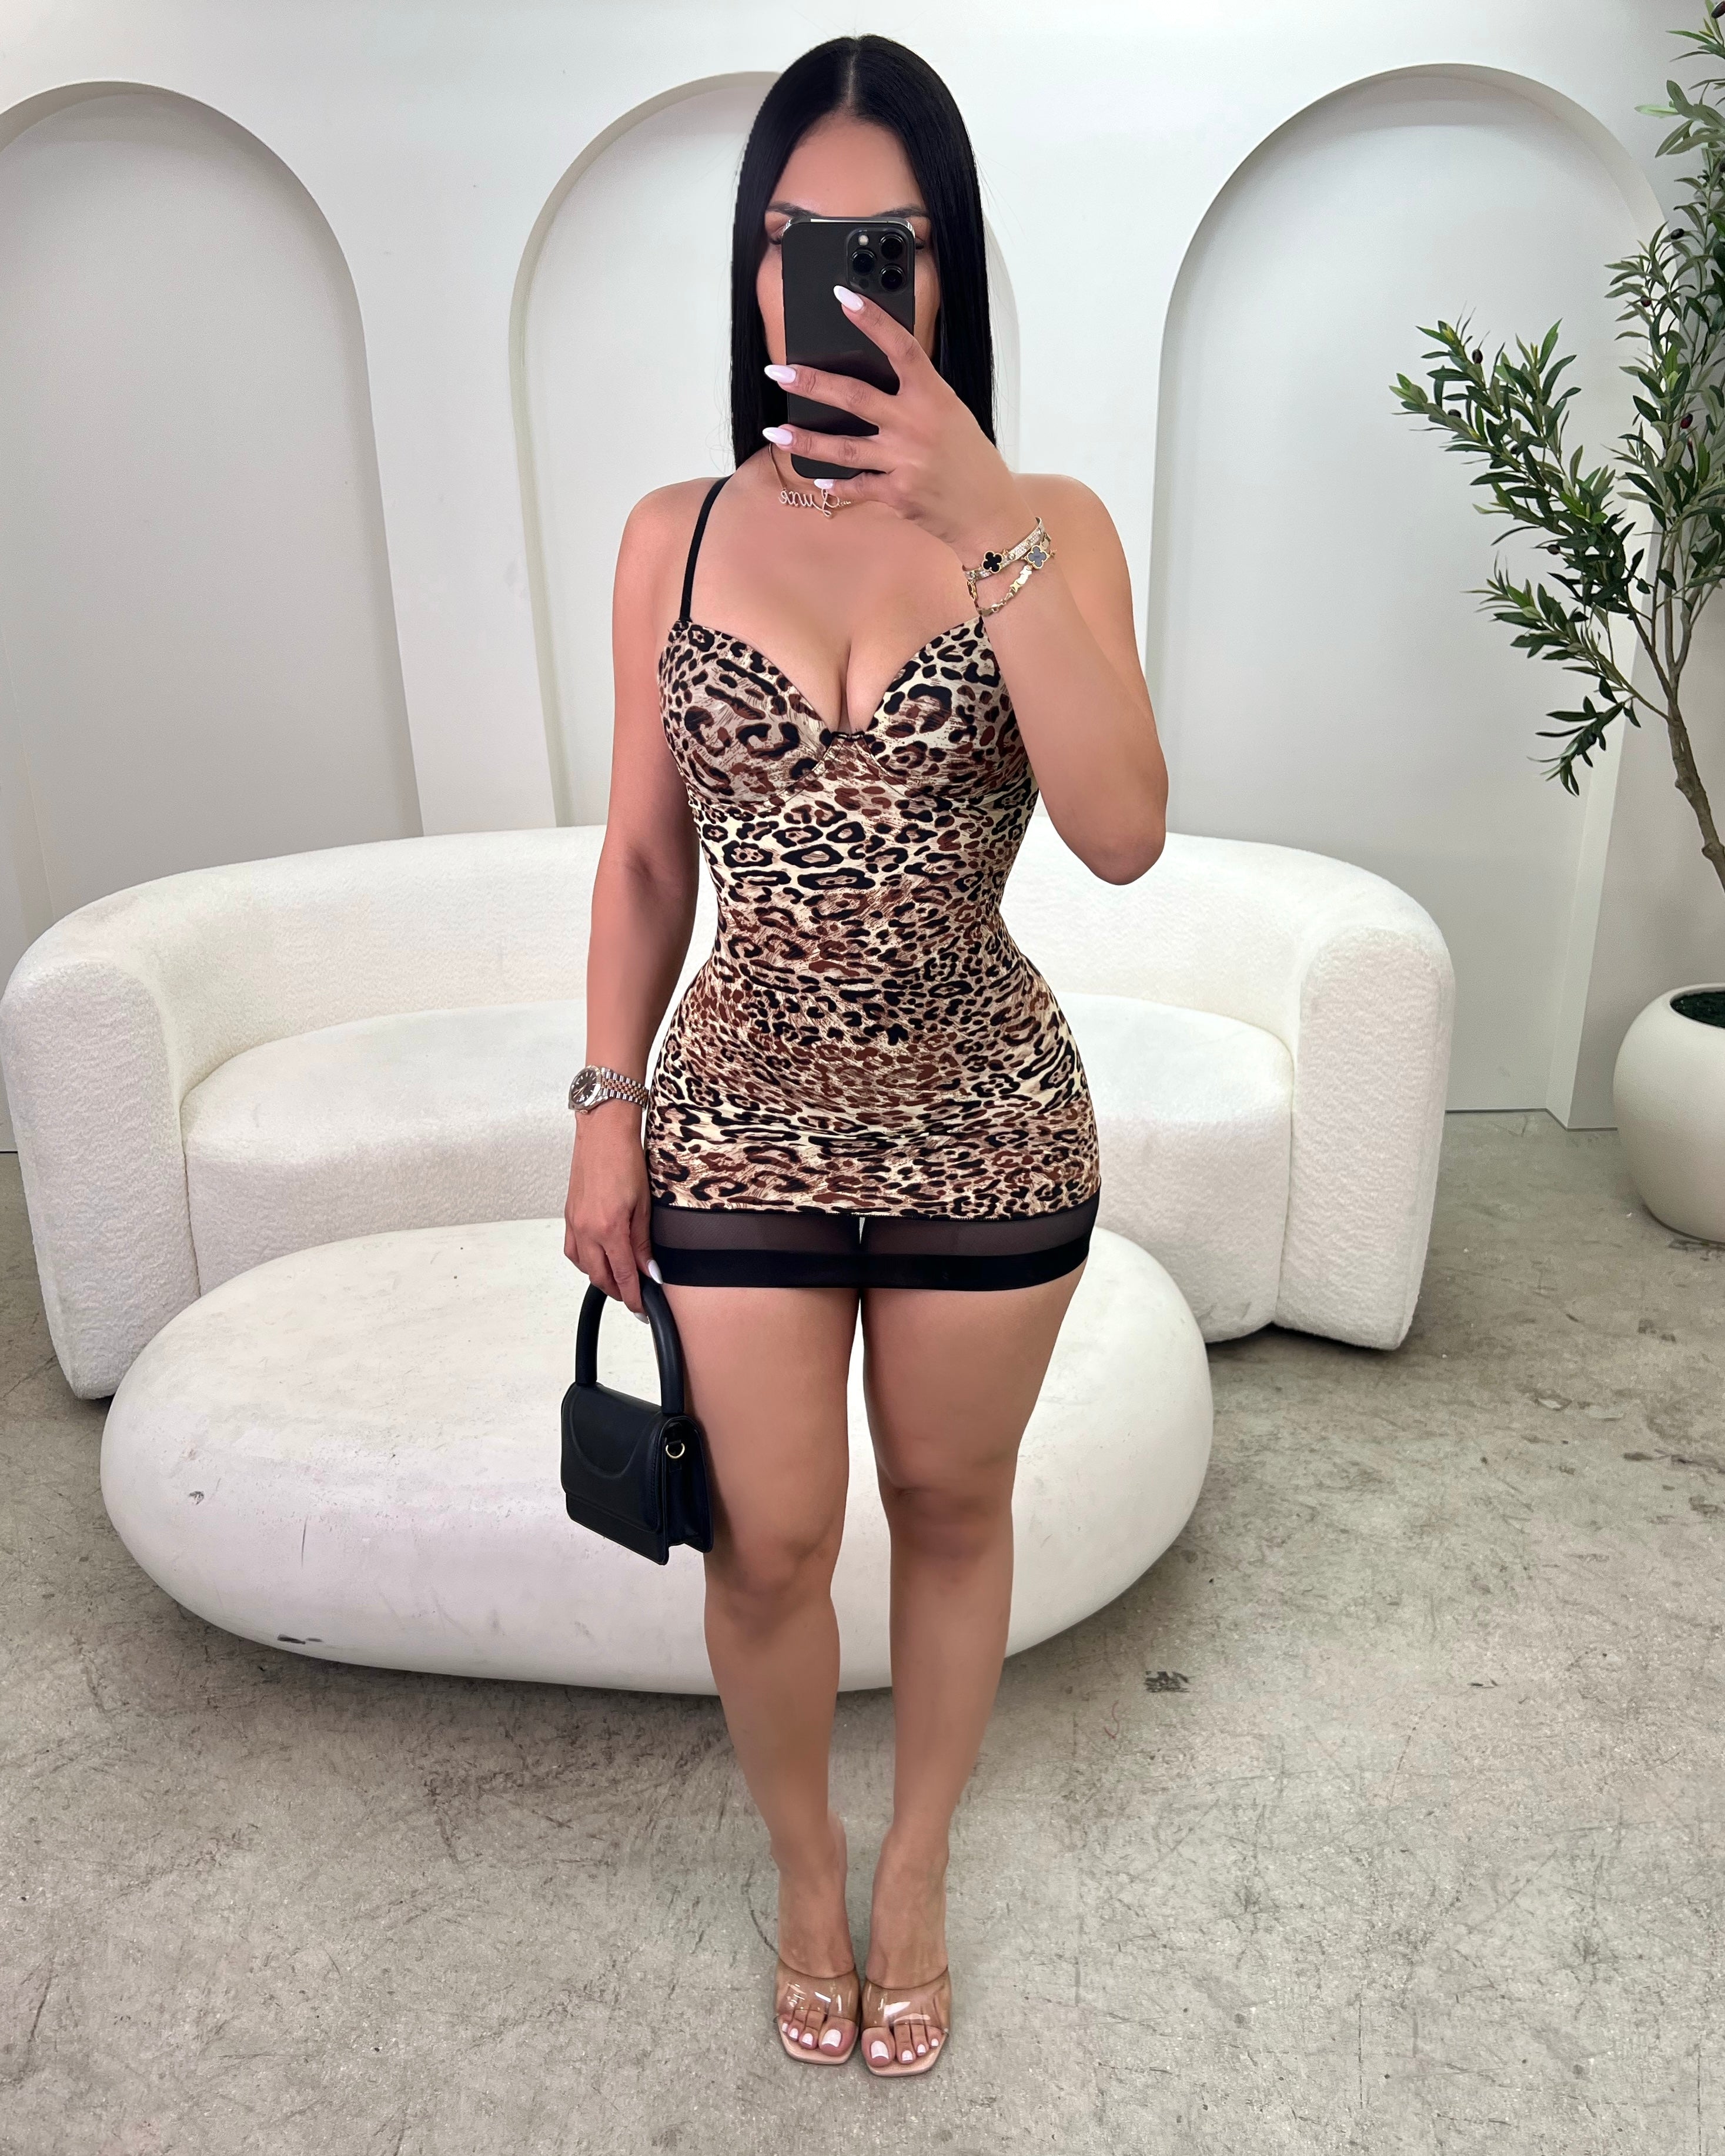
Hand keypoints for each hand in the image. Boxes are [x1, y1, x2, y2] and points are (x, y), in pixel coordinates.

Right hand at [564, 1101, 654, 1315]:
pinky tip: (598, 1258)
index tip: (642, 1310)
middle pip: (600, 1277)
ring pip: (584, 1267)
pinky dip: (586, 1261)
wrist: (603, 1133)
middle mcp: (587, 1229)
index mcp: (609, 1228)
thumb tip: (649, 1271)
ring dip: (601, 1278)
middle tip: (635, 1296)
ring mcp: (574, 1223)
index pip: (622, 1276)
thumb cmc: (625, 1160)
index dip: (633, 1297)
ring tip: (620, 1279)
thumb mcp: (643, 1205)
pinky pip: (573, 1250)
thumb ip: (643, 1243)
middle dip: (618, 1292)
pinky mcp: (569, 1216)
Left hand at [763, 288, 1031, 564]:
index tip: (843, 298)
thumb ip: (917, 397)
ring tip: (775, 432)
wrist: (988, 513)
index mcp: (934, 397)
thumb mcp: (952, 416)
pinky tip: (817, 479)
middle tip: (779, 372)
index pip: (901, 348)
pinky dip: (837, 484)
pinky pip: (858, 486)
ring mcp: (905, 461)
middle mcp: (917, 425)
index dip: (873, 321)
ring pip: (845, 447)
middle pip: (855, 397)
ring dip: (806, 439)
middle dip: (812, 383)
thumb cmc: (970, 461)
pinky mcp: (898, 493)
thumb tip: (875, 378)